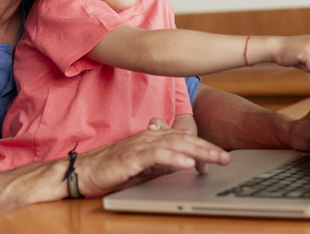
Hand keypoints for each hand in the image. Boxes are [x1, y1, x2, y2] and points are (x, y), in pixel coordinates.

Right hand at [75, 126, 230, 196]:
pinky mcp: (131, 157)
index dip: (202, 147)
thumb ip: (163, 161)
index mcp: (151, 137)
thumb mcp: (143, 166)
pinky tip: (189, 164)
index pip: (183, 139)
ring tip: (216, 158)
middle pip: (183, 139)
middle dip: (207, 147)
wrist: (82, 172)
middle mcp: (147, 137)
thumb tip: (186, 162)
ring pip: (175, 145)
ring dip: (198, 151)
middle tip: (227, 157)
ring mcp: (139, 146)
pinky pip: (157, 155)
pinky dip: (175, 158)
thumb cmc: (111, 169)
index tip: (219, 157)